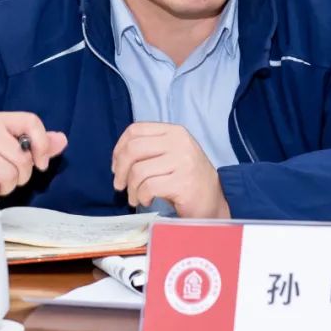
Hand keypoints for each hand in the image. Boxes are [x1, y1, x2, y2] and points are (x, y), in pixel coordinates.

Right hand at [0, 112, 67, 208]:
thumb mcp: (11, 149)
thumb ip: (38, 145)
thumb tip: (62, 140)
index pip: (31, 121)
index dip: (42, 145)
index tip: (41, 163)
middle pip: (21, 158)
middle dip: (20, 176)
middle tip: (9, 177)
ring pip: (8, 176)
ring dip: (5, 187)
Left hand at [111, 123, 230, 218]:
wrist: (213, 200)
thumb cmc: (187, 178)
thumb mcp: (171, 154)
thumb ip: (150, 148)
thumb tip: (118, 158)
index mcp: (174, 131)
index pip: (136, 129)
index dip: (119, 148)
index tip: (117, 166)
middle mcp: (179, 142)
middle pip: (133, 149)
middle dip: (120, 170)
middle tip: (120, 186)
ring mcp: (183, 161)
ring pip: (138, 171)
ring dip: (132, 188)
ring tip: (135, 197)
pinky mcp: (183, 182)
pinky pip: (148, 187)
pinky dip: (142, 197)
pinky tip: (147, 201)